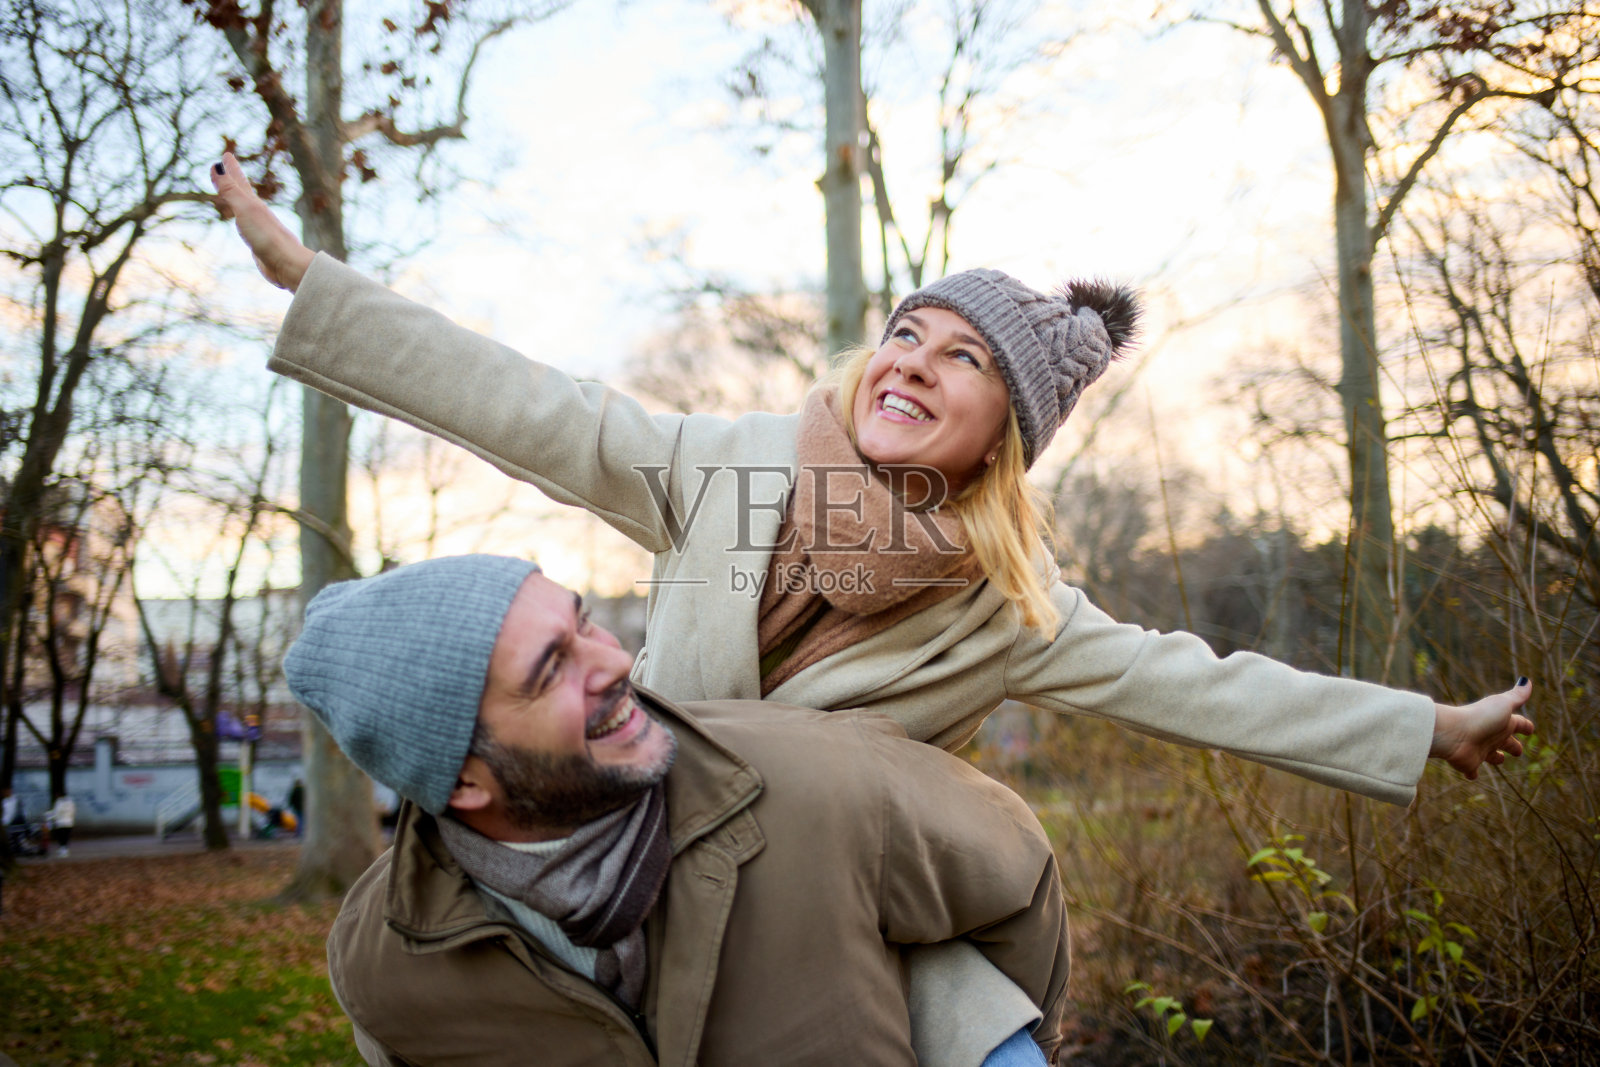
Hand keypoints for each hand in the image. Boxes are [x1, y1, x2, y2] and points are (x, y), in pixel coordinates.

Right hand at [209, 152, 314, 291]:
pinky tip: (246, 225)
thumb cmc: (268, 237)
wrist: (288, 265)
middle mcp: (258, 214)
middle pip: (243, 192)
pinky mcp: (260, 245)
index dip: (231, 168)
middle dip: (234, 178)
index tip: (226, 154)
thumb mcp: (246, 210)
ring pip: (246, 209)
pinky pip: (248, 227)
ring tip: (235, 193)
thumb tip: (217, 166)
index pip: (239, 182)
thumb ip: (231, 191)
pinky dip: (243, 221)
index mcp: (254, 204)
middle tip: (227, 165)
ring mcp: (260, 229)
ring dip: (239, 199)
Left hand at [1430, 678, 1535, 779]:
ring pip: (1492, 756)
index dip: (1525, 726)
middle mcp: (1491, 736)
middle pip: (1506, 742)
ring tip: (1500, 759)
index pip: (1518, 724)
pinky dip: (1472, 773)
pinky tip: (1472, 775)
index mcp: (1501, 722)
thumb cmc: (1480, 718)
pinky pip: (1471, 770)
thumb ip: (1516, 696)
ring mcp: (1480, 750)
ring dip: (1496, 758)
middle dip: (1514, 746)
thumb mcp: (1502, 705)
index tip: (1530, 729)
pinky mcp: (1470, 763)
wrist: (1453, 733)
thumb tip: (1527, 680)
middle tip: (1518, 751)